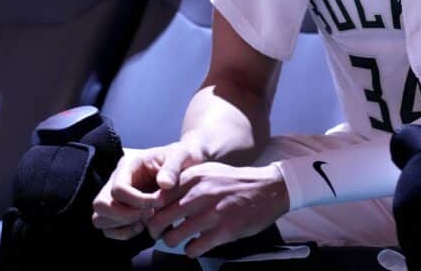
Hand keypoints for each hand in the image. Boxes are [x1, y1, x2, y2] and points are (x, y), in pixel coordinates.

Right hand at [92, 139, 203, 239]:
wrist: (188, 162)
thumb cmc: (184, 156)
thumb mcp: (183, 156)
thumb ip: (173, 167)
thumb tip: (164, 184)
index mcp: (129, 164)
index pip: (117, 188)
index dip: (136, 201)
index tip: (158, 204)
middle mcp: (117, 179)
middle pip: (101, 204)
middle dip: (125, 215)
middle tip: (149, 215)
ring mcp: (116, 195)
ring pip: (100, 217)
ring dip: (122, 225)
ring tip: (146, 222)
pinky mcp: (120, 209)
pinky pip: (108, 228)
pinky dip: (123, 233)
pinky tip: (143, 228)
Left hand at [146, 162, 289, 256]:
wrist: (269, 188)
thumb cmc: (235, 182)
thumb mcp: (208, 172)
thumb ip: (185, 182)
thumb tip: (159, 198)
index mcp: (193, 177)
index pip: (156, 198)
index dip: (151, 212)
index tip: (156, 217)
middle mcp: (199, 193)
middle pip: (158, 220)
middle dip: (155, 231)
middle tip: (161, 233)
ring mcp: (212, 213)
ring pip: (172, 237)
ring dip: (172, 242)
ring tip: (181, 239)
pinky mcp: (224, 230)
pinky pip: (193, 249)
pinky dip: (191, 250)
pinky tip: (198, 244)